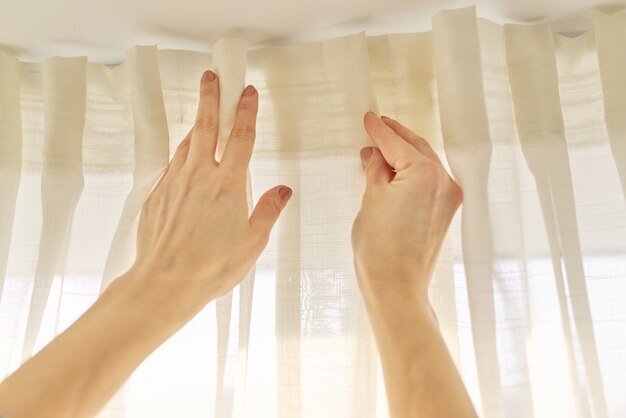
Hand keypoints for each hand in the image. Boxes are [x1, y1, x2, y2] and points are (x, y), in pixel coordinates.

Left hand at [132, 70, 291, 312]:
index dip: (246, 111)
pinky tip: (184, 159)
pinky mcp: (157, 196)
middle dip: (210, 97)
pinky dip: (180, 156)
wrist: (165, 282)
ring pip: (186, 144)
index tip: (247, 92)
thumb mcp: (252, 242)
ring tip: (201, 114)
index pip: (241, 137)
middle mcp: (199, 176)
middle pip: (206, 126)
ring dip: (196, 125)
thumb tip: (282, 191)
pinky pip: (171, 167)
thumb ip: (268, 211)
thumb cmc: (211, 266)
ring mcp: (174, 183)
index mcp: (227, 184)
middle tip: (211, 77)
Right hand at [352, 112, 461, 306]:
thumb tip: (374, 154)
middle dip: (396, 137)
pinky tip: (397, 170)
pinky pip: (430, 182)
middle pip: (417, 148)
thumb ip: (375, 169)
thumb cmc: (380, 248)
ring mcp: (448, 198)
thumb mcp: (371, 199)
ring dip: (406, 153)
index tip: (369, 119)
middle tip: (378, 126)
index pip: (397, 144)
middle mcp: (444, 182)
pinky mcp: (446, 212)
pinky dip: (413, 172)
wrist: (396, 286)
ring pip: (426, 164)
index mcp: (426, 173)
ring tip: (384, 147)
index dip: (379, 130)